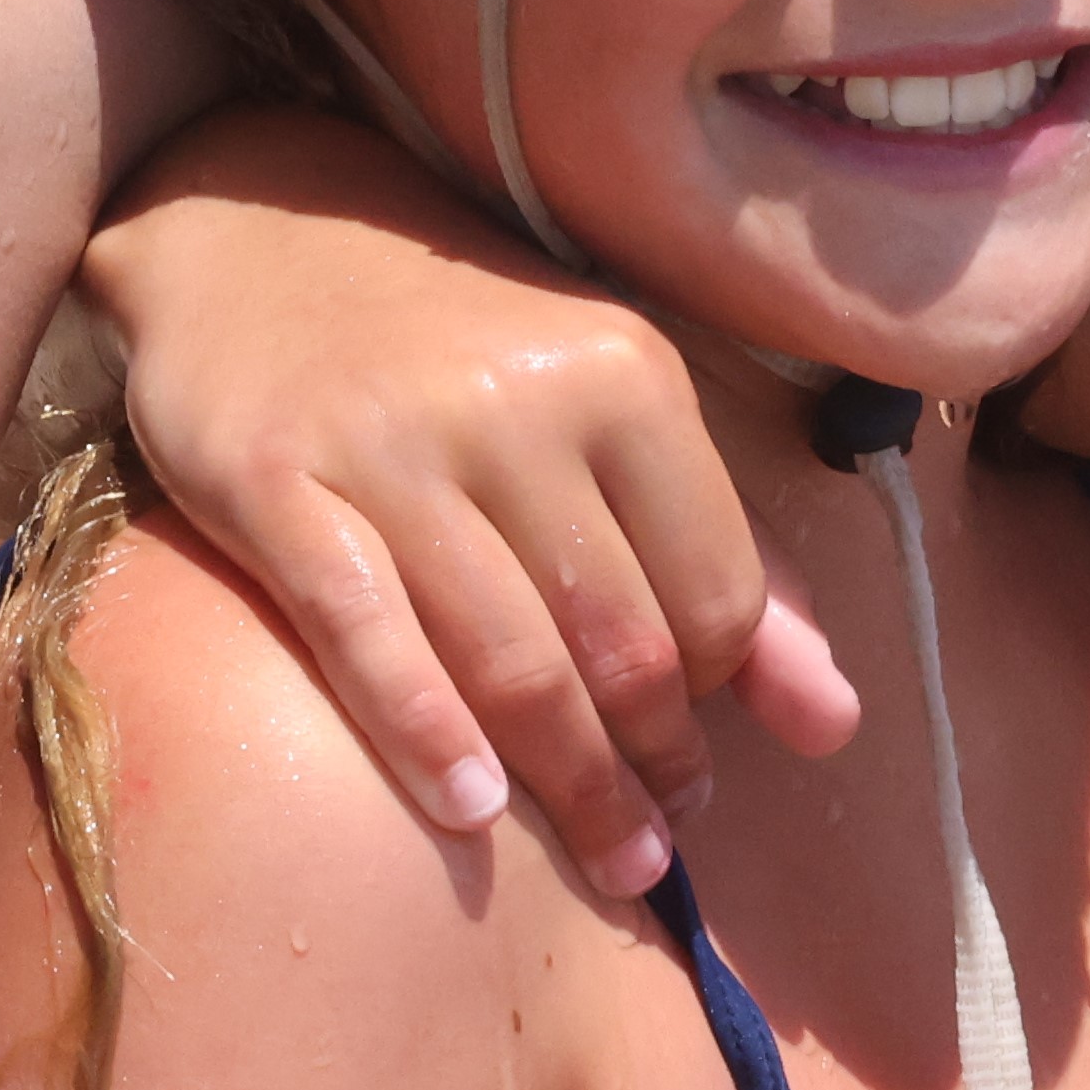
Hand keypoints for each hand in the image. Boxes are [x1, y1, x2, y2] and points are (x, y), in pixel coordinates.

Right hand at [79, 118, 857, 890]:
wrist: (257, 232)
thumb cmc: (458, 345)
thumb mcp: (609, 413)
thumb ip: (724, 562)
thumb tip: (833, 720)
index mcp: (626, 376)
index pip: (714, 589)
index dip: (719, 698)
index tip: (697, 759)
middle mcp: (520, 404)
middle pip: (620, 638)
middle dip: (652, 764)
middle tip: (655, 843)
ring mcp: (393, 447)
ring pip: (509, 656)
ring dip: (569, 783)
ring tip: (604, 858)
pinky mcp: (275, 483)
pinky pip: (366, 634)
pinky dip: (427, 735)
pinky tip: (471, 812)